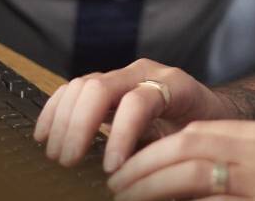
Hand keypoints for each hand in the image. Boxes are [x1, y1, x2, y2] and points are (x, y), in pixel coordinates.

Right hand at [33, 58, 233, 172]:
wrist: (210, 110)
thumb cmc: (204, 131)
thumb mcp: (195, 143)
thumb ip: (169, 154)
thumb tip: (141, 181)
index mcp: (175, 85)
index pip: (139, 101)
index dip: (121, 135)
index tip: (110, 169)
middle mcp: (146, 72)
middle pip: (102, 87)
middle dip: (80, 126)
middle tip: (69, 162)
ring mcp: (123, 74)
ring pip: (82, 85)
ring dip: (63, 121)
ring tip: (56, 155)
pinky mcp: (106, 83)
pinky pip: (72, 89)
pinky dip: (55, 110)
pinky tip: (44, 134)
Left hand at [107, 120, 254, 200]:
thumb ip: (234, 168)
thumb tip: (180, 179)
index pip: (197, 132)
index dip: (155, 149)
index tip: (128, 167)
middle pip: (189, 146)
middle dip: (145, 165)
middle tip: (115, 185)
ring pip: (194, 173)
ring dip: (151, 187)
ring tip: (125, 198)